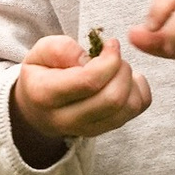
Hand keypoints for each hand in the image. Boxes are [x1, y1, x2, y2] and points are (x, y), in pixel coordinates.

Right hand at [11, 31, 149, 162]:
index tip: (111, 44)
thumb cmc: (41, 74)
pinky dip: (138, 90)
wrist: (36, 108)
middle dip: (122, 70)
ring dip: (131, 81)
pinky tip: (124, 80)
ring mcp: (87, 129)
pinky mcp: (104, 130)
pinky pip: (135, 111)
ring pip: (127, 108)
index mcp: (45, 95)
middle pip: (112, 99)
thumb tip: (89, 59)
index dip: (108, 61)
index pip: (88, 82)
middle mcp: (66, 119)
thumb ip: (61, 49)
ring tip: (118, 68)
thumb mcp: (40, 52)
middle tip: (114, 56)